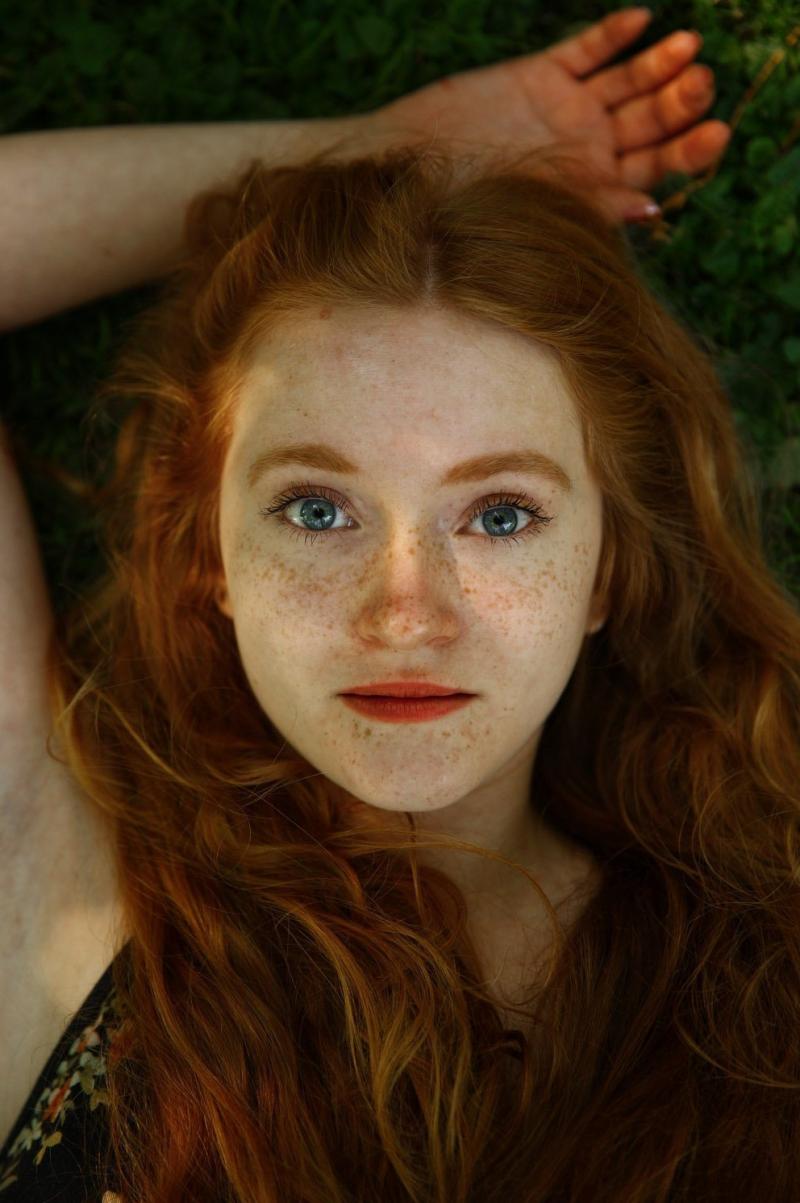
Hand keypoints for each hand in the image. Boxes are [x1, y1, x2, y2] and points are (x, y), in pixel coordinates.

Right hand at [369, 8, 731, 225]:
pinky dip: (611, 36)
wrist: (406, 174)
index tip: (716, 133)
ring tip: (685, 48)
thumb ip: (594, 207)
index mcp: (592, 191)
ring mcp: (565, 110)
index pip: (656, 169)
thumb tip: (653, 209)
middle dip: (679, 101)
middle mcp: (586, 150)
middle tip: (701, 83)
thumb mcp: (535, 210)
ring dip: (658, 64)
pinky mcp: (538, 76)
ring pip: (627, 81)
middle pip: (651, 121)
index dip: (690, 150)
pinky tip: (639, 22)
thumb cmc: (462, 212)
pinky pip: (584, 51)